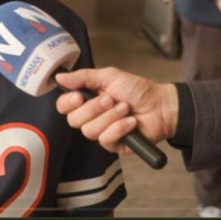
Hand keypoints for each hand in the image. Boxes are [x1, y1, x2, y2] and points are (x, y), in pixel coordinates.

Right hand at [55, 67, 178, 154]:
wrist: (160, 104)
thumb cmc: (137, 89)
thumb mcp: (109, 76)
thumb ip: (83, 77)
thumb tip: (59, 76)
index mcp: (87, 100)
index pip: (64, 106)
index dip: (67, 103)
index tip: (78, 96)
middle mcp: (92, 117)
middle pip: (74, 120)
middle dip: (94, 108)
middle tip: (111, 99)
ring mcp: (102, 132)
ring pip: (90, 131)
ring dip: (110, 116)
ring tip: (126, 108)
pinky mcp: (114, 144)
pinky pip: (106, 140)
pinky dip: (120, 128)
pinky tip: (131, 122)